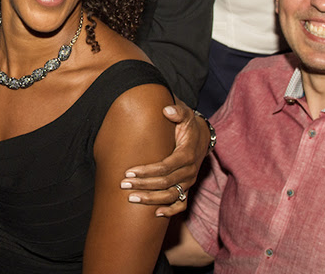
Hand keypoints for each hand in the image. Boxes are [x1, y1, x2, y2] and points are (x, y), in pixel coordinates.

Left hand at [119, 102, 206, 217]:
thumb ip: (177, 111)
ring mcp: (189, 182)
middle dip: (143, 185)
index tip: (129, 172)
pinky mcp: (187, 188)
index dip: (147, 171)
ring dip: (151, 200)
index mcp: (187, 154)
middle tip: (124, 185)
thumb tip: (167, 110)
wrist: (201, 136)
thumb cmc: (187, 124)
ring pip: (171, 196)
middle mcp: (189, 171)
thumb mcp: (185, 114)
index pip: (166, 167)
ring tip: (132, 199)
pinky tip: (155, 214)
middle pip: (165, 183)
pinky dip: (170, 211)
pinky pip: (181, 204)